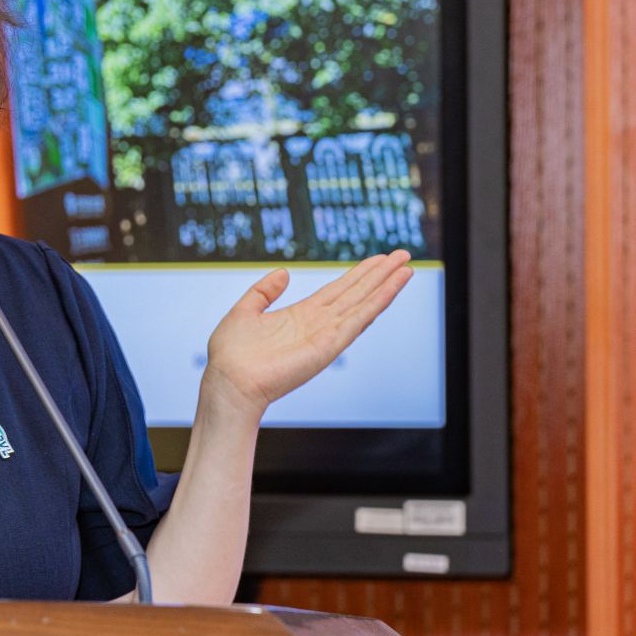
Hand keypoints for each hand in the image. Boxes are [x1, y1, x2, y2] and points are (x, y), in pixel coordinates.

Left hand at [200, 251, 414, 419]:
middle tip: (403, 253)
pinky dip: (379, 300)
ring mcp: (327, 335)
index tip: (378, 258)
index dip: (359, 274)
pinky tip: (394, 285)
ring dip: (386, 284)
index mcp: (301, 316)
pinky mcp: (329, 345)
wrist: (228, 382)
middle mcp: (318, 325)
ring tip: (407, 265)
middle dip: (380, 274)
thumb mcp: (245, 311)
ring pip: (363, 303)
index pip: (338, 291)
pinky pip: (359, 318)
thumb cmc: (230, 355)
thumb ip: (263, 292)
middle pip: (357, 293)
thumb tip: (283, 273)